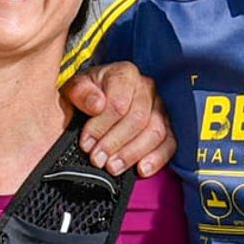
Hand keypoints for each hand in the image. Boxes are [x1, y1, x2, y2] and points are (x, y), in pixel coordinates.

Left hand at [64, 61, 172, 175]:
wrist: (94, 104)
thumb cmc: (86, 97)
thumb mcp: (73, 90)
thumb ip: (80, 93)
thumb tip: (97, 104)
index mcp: (124, 74)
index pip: (119, 102)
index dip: (101, 126)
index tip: (86, 142)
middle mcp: (146, 87)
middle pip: (138, 119)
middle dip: (115, 143)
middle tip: (97, 159)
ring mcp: (160, 108)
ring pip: (155, 132)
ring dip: (132, 154)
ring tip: (112, 167)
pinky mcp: (168, 127)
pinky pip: (170, 144)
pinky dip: (157, 159)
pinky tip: (141, 170)